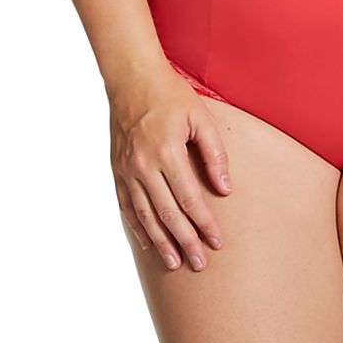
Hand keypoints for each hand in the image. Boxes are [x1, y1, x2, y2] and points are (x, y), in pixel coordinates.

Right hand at [109, 61, 232, 272]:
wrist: (131, 78)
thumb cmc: (171, 95)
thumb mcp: (201, 118)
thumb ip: (214, 154)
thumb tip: (225, 188)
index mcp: (167, 151)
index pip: (189, 198)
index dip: (205, 223)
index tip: (218, 242)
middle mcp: (143, 165)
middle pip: (167, 214)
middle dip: (185, 241)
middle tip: (200, 263)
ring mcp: (126, 169)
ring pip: (145, 215)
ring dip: (161, 242)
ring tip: (175, 262)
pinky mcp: (116, 169)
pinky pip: (126, 206)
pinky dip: (137, 227)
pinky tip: (148, 243)